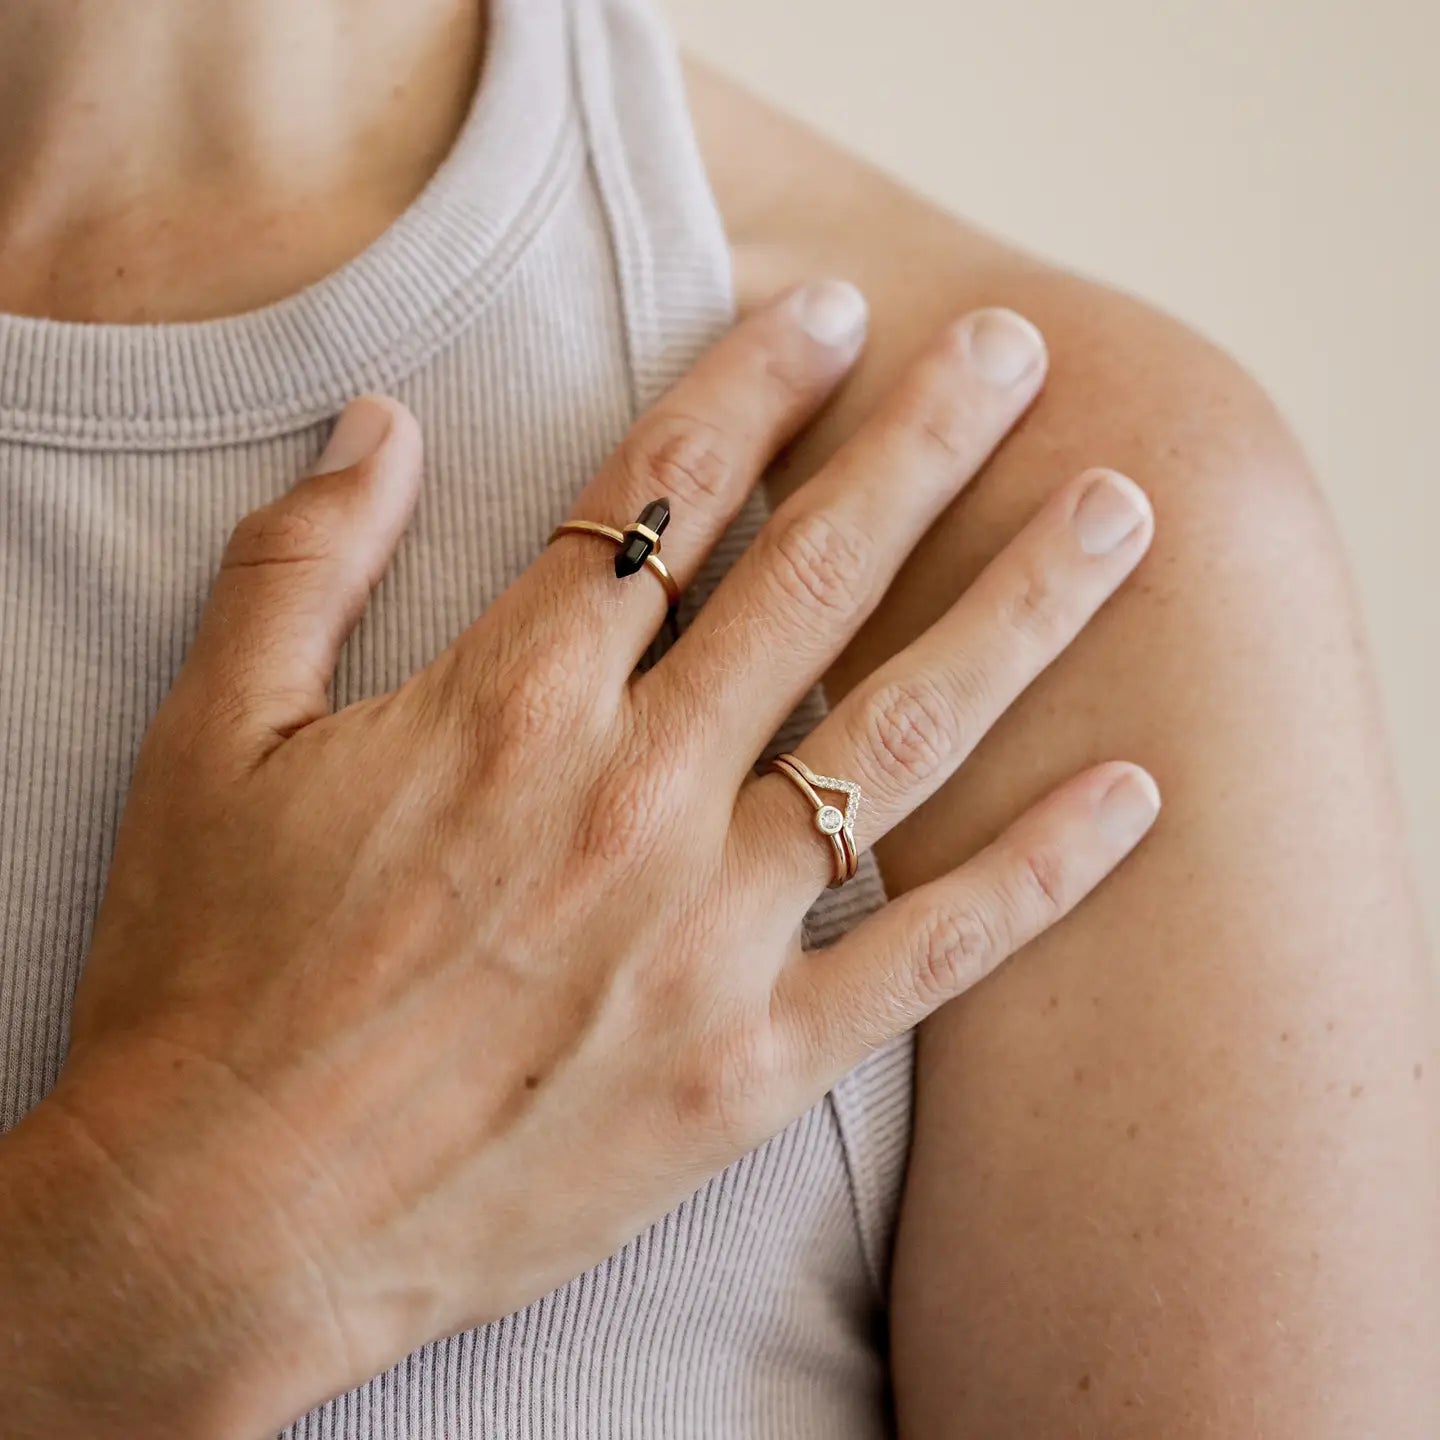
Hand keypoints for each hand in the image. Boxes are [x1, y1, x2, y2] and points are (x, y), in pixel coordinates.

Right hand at [3, 283, 1156, 1435]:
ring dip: (1020, 610)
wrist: (226, 1221)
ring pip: (901, 736)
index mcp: (509, 707)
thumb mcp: (213, 741)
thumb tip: (384, 421)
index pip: (662, 496)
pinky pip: (928, 954)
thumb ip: (302, 562)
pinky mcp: (751, 1067)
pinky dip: (1039, 874)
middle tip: (1016, 351)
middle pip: (814, 578)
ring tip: (1121, 517)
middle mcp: (633, 796)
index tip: (830, 312)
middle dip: (924, 445)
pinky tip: (1131, 792)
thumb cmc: (211, 980)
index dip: (751, 385)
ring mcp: (708, 936)